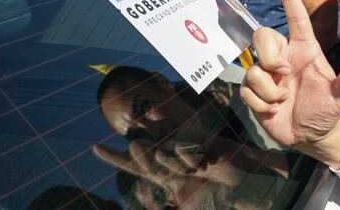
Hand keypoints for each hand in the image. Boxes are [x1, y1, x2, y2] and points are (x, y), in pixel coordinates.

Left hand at [92, 139, 230, 207]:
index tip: (94, 147)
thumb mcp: (184, 209)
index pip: (134, 168)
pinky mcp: (197, 138)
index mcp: (167, 179)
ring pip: (161, 150)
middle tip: (163, 165)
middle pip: (144, 153)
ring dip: (175, 164)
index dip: (114, 158)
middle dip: (142, 155)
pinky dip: (188, 156)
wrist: (245, 187)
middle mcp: (172, 161)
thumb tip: (135, 206)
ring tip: (197, 170)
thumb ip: (159, 208)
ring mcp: (184, 148)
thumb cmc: (217, 202)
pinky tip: (205, 161)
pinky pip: (180, 145)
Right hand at [239, 0, 339, 166]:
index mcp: (305, 50)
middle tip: (283, 74)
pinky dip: (261, 103)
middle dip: (269, 54)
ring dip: (268, 89)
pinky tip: (273, 110)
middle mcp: (284, 57)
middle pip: (262, 35)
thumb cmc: (326, 109)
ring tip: (283, 100)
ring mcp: (267, 74)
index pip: (296, 18)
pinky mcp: (254, 91)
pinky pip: (246, 89)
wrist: (310, 136)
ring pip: (253, 67)